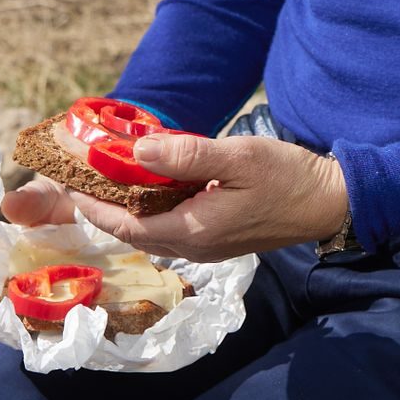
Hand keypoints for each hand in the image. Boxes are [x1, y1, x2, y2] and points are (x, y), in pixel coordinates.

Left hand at [67, 133, 348, 260]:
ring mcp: (207, 247)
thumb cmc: (288, 177)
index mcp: (194, 231)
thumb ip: (187, 156)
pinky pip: (169, 229)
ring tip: (106, 179)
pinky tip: (149, 186)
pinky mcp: (217, 239)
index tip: (71, 182)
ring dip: (125, 210)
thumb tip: (137, 152)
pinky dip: (149, 210)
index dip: (94, 207)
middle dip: (103, 208)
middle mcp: (195, 247)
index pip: (127, 226)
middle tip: (80, 178)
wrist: (328, 202)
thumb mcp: (239, 157)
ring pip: (151, 233)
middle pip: (133, 233)